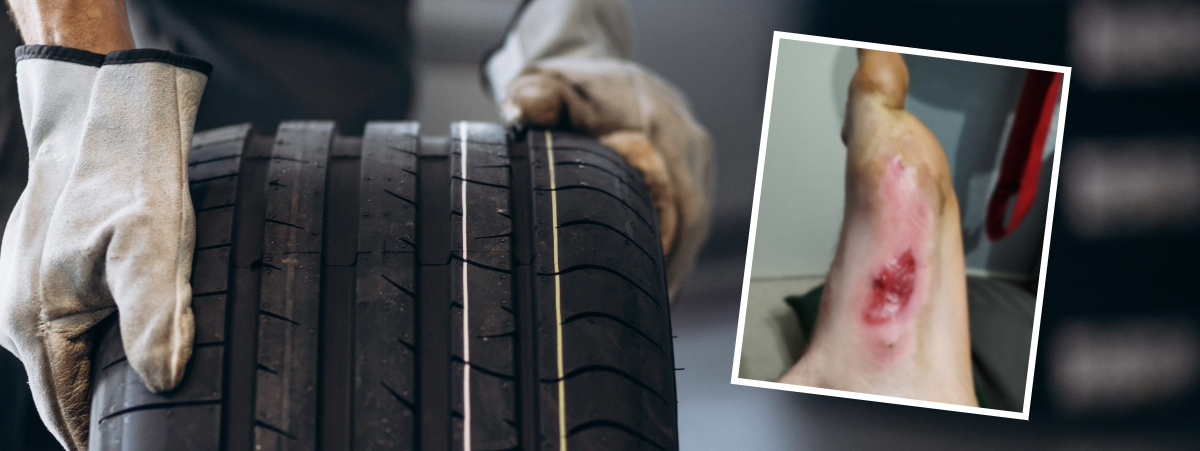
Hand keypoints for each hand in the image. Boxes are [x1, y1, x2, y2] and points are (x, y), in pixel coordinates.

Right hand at [0, 8, 208, 446]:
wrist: (103, 121)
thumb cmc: (130, 180)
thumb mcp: (154, 249)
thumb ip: (157, 320)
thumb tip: (164, 382)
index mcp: (36, 323)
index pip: (65, 413)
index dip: (98, 442)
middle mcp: (18, 317)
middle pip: (66, 392)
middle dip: (105, 418)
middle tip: (154, 434)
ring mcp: (25, 296)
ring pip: (70, 362)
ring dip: (105, 382)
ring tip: (149, 402)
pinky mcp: (42, 279)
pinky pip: (71, 332)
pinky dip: (101, 347)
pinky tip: (136, 349)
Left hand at [500, 56, 712, 296]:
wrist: (596, 69)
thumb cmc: (567, 85)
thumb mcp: (544, 85)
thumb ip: (534, 97)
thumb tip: (523, 110)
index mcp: (661, 127)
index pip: (678, 201)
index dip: (667, 251)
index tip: (646, 290)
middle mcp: (690, 143)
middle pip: (693, 222)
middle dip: (672, 271)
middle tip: (642, 318)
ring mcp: (697, 158)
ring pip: (695, 224)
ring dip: (674, 265)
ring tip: (646, 312)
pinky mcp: (694, 171)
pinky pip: (690, 217)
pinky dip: (672, 248)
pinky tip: (650, 283)